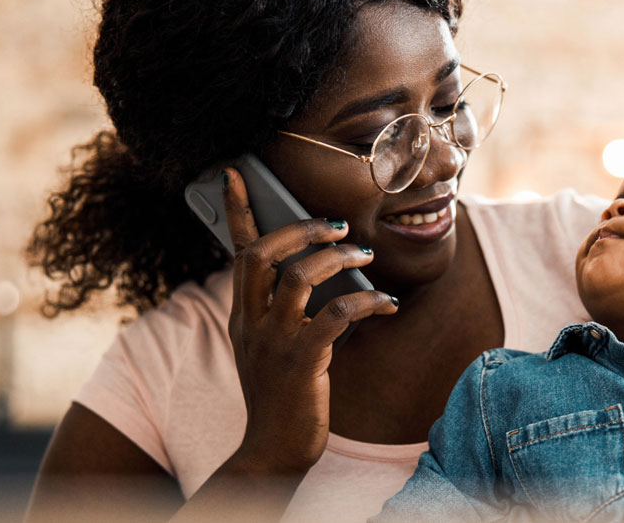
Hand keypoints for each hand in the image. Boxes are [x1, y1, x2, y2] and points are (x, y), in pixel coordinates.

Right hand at [221, 167, 398, 474]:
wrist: (273, 450)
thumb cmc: (283, 394)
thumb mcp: (273, 346)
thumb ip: (286, 310)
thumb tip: (325, 269)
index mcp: (242, 314)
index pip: (235, 252)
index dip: (237, 210)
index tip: (236, 173)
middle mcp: (250, 322)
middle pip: (261, 255)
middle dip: (299, 230)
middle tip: (336, 227)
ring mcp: (273, 341)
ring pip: (298, 277)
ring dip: (337, 258)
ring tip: (365, 256)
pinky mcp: (301, 361)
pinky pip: (336, 315)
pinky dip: (366, 302)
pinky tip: (387, 304)